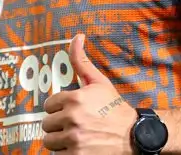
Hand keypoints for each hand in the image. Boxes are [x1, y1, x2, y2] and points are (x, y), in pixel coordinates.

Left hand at [41, 33, 136, 153]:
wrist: (133, 135)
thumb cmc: (114, 107)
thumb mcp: (98, 82)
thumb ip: (81, 60)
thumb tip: (77, 36)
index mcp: (74, 99)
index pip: (49, 105)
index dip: (59, 108)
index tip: (70, 111)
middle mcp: (72, 118)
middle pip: (47, 124)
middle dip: (57, 125)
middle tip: (72, 124)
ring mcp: (74, 139)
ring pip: (49, 141)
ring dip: (59, 140)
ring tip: (74, 136)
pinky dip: (65, 153)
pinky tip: (78, 147)